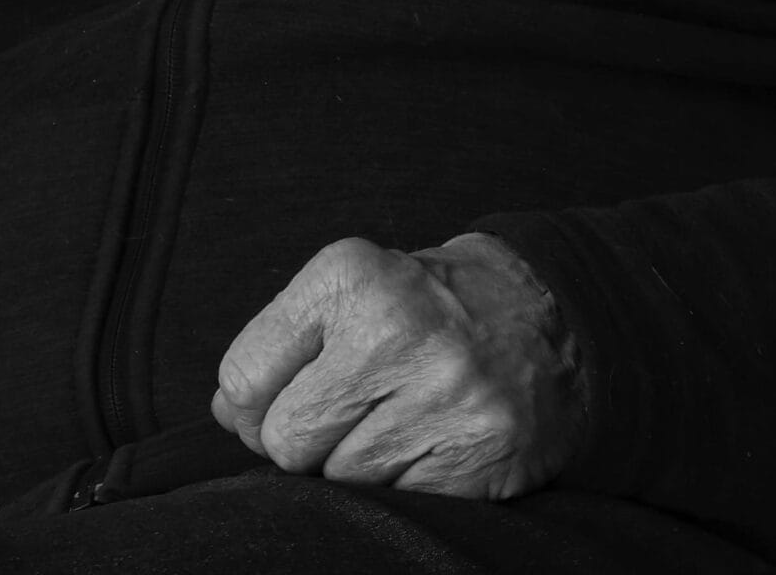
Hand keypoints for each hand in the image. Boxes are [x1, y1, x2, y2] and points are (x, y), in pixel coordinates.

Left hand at [211, 232, 583, 499]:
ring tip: (392, 419)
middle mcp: (395, 328)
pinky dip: (402, 485)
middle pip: (287, 440)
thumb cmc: (422, 307)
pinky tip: (427, 442)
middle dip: (301, 441)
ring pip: (340, 479)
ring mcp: (443, 393)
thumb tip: (228, 413)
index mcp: (348, 275)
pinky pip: (397, 500)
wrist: (547, 319)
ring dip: (353, 465)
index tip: (274, 401)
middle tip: (340, 413)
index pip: (245, 376)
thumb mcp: (347, 291)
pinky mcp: (480, 450)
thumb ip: (281, 344)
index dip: (249, 406)